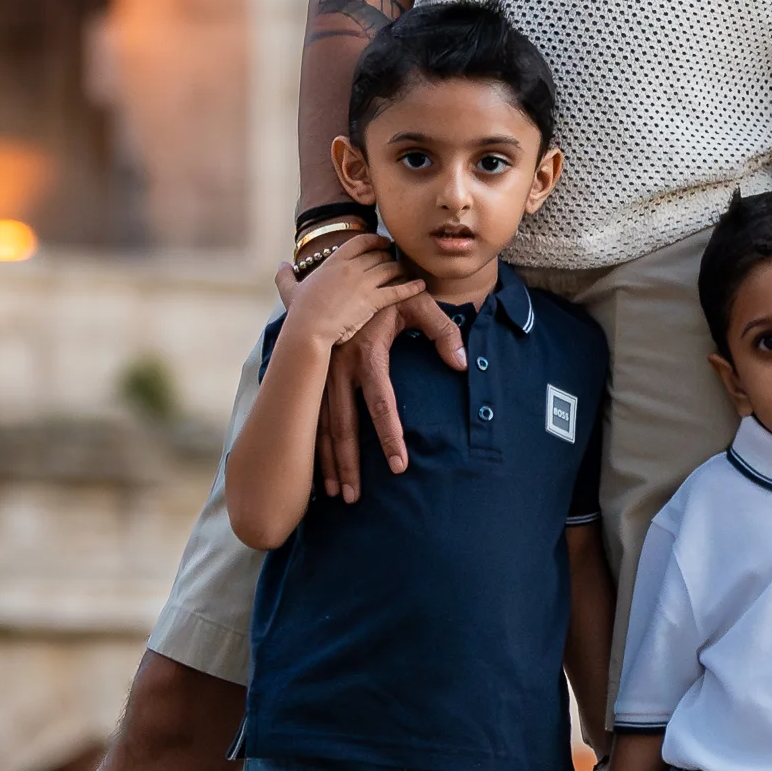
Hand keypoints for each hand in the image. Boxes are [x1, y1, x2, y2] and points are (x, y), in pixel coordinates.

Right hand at [274, 235, 424, 352]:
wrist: (309, 330)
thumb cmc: (299, 312)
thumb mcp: (289, 290)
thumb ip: (285, 275)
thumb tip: (281, 265)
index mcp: (335, 261)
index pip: (361, 242)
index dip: (374, 240)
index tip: (381, 242)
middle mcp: (353, 268)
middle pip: (379, 255)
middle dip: (389, 255)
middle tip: (395, 259)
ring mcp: (365, 283)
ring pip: (390, 269)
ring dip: (400, 269)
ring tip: (406, 271)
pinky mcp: (374, 301)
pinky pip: (398, 290)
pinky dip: (411, 287)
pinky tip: (421, 286)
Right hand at [317, 284, 468, 499]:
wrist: (349, 272)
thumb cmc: (391, 291)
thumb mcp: (419, 302)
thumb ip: (444, 332)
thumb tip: (461, 365)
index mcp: (366, 352)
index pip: (380, 402)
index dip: (389, 435)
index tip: (399, 465)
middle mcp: (338, 366)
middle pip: (342, 424)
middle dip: (349, 463)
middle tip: (355, 498)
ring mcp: (322, 372)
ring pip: (320, 425)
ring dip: (327, 460)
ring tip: (336, 493)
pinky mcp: (313, 375)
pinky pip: (310, 416)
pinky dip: (313, 444)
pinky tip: (317, 470)